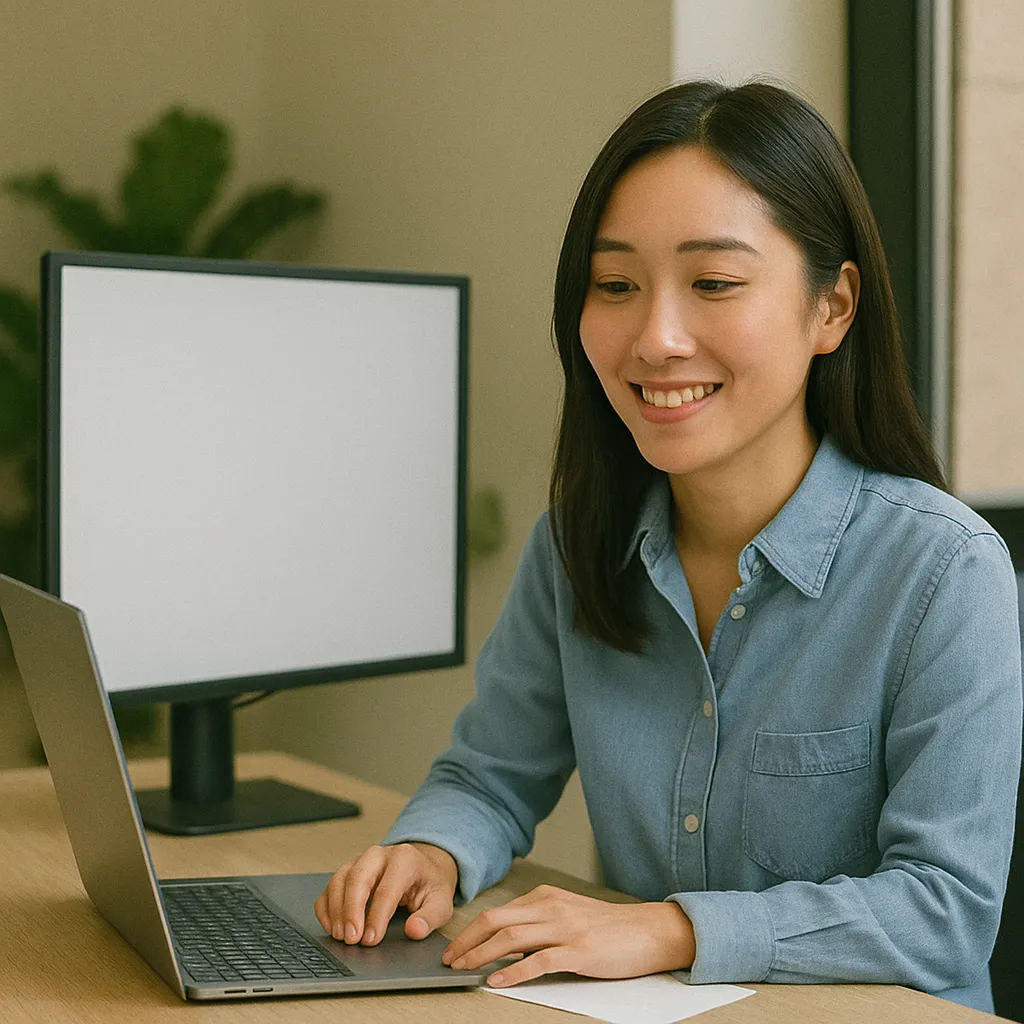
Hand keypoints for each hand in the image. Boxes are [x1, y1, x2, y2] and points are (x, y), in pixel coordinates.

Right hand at [314, 842, 458, 944]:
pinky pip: (329, 888)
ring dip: (336, 910)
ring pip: (339, 880)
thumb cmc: (429, 885)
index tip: (371, 940)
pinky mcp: (347, 872)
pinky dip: (326, 908)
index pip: (387, 888)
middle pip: (357, 878)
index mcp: (405, 859)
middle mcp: (379, 855)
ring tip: (341, 936)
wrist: (423, 867)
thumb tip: (415, 930)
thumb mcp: (440, 901)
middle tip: (350, 939)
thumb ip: (430, 917)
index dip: (377, 916)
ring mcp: (360, 861)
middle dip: (350, 910)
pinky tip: (332, 928)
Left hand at [440, 884, 694, 986]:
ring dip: (481, 955)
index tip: (454, 948)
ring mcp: (564, 928)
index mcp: (546, 897)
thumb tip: (505, 941)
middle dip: (467, 942)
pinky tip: (497, 981)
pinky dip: (513, 971)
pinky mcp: (578, 951)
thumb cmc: (609, 928)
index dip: (471, 931)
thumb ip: (539, 922)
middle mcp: (551, 907)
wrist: (649, 931)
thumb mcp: (569, 914)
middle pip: (496, 920)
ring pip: (511, 938)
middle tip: (449, 961)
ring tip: (464, 971)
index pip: (498, 912)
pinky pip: (537, 961)